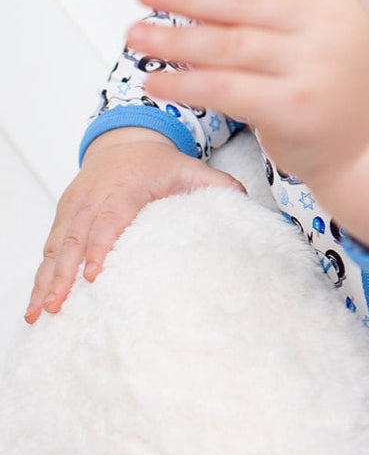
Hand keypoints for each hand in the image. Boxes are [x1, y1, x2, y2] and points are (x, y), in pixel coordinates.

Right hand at [26, 127, 243, 323]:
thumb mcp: (191, 167)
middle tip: (57, 306)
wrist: (125, 141)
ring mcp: (75, 208)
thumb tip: (245, 205)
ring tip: (40, 313)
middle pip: (75, 238)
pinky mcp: (63, 216)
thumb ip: (218, 185)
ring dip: (46, 281)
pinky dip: (42, 276)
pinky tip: (37, 304)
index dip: (100, 245)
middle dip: (64, 274)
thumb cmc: (159, 163)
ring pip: (56, 247)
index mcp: (126, 187)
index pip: (110, 218)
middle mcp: (95, 198)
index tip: (95, 274)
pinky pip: (49, 248)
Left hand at [126, 0, 368, 190]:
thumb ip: (275, 6)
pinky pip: (224, 89)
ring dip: (173, 38)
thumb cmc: (334, 79)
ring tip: (136, 35)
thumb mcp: (322, 27)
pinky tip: (157, 81)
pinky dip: (184, 83)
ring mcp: (312, 67)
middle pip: (240, 0)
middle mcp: (326, 25)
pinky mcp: (293, 108)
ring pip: (225, 44)